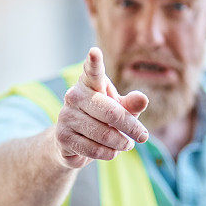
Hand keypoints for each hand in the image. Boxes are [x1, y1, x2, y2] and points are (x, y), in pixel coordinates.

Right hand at [53, 47, 148, 167]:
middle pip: (112, 113)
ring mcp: (66, 116)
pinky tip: (112, 152)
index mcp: (89, 83)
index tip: (95, 52)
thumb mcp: (119, 109)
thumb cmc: (102, 118)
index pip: (92, 71)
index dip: (94, 62)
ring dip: (121, 143)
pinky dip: (109, 154)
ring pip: (104, 134)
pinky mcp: (62, 137)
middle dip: (132, 127)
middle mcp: (74, 96)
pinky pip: (94, 149)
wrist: (72, 142)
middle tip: (143, 137)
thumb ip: (131, 104)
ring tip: (125, 144)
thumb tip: (143, 99)